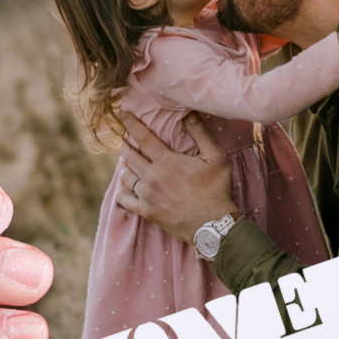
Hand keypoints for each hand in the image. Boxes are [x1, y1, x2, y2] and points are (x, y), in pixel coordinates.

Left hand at [119, 113, 236, 239]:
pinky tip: (124, 186)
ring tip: (129, 162)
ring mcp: (147, 195)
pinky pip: (124, 199)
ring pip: (125, 176)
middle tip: (126, 139)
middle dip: (126, 144)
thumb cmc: (216, 189)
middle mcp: (152, 177)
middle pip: (129, 155)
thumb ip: (200, 133)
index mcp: (167, 161)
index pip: (142, 137)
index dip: (131, 123)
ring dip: (126, 166)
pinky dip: (121, 190)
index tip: (123, 114)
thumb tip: (188, 113)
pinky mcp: (146, 211)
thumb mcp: (216, 157)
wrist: (212, 224)